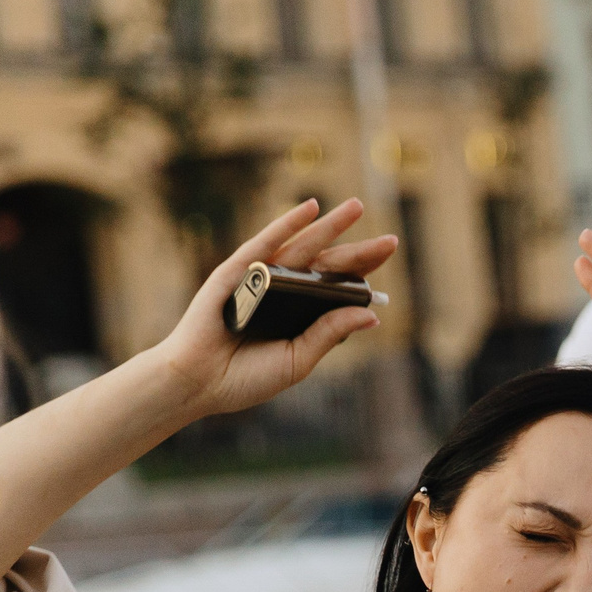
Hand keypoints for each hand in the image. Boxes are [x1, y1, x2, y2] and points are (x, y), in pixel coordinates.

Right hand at [146, 198, 395, 420]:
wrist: (199, 383)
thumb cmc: (246, 377)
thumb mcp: (299, 359)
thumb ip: (329, 333)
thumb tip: (372, 315)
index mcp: (300, 315)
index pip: (338, 288)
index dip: (363, 273)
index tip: (390, 259)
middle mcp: (284, 292)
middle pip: (328, 266)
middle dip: (359, 252)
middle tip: (392, 241)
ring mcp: (261, 279)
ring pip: (303, 247)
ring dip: (330, 226)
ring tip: (356, 208)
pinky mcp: (237, 272)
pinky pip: (266, 244)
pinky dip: (287, 225)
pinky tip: (311, 209)